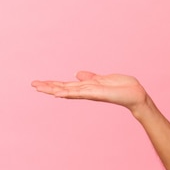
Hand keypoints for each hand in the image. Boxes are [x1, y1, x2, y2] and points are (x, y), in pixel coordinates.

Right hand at [31, 71, 148, 113]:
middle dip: (49, 87)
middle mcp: (87, 91)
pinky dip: (68, 93)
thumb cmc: (122, 88)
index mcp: (88, 87)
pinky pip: (80, 93)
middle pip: (64, 88)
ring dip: (54, 89)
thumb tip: (77, 74)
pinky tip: (58, 94)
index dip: (54, 84)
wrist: (136, 95)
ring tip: (39, 88)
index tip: (39, 83)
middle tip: (33, 85)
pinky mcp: (97, 93)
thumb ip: (90, 77)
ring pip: (68, 91)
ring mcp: (91, 93)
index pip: (67, 85)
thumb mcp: (104, 79)